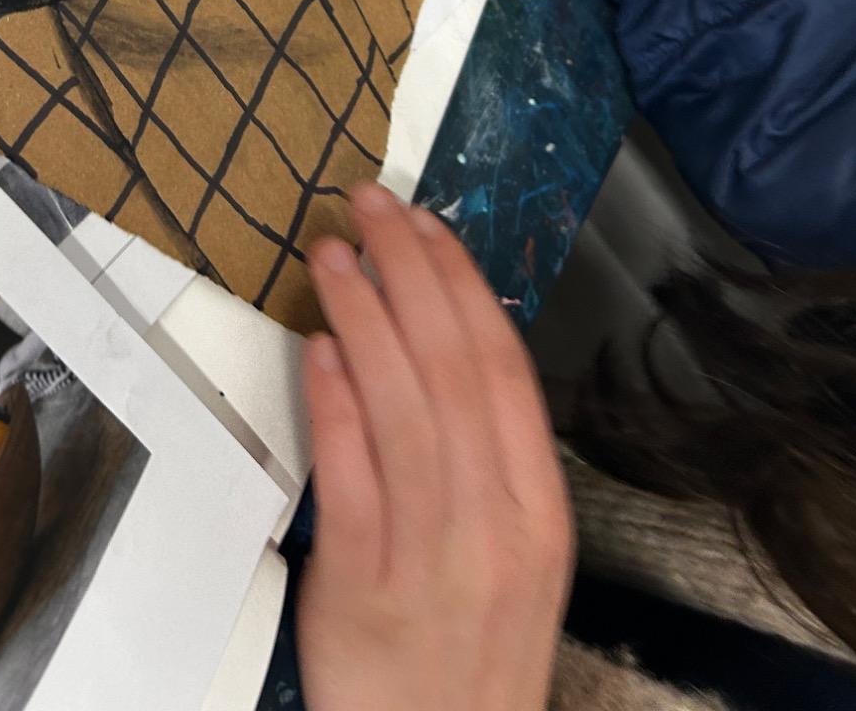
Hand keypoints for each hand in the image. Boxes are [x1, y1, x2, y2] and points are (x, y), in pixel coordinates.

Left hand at [298, 184, 571, 710]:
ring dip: (363, 316)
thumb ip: (484, 456)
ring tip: (332, 256)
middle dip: (407, 272)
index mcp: (538, 509)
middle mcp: (493, 524)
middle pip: (449, 368)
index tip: (425, 222)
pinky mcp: (363, 587)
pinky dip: (335, 405)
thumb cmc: (470, 648)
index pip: (501, 366)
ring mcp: (431, 556)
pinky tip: (318, 351)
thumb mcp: (512, 551)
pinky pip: (350, 478)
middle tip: (368, 206)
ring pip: (399, 407)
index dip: (460, 281)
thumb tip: (436, 341)